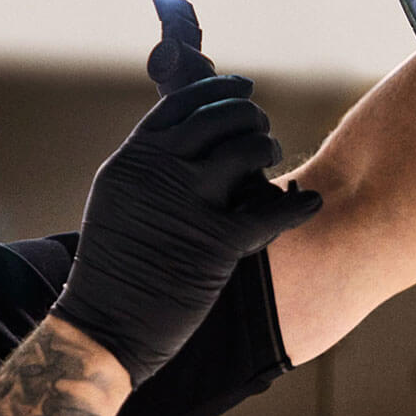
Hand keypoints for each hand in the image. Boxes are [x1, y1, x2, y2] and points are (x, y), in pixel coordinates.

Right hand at [50, 74, 322, 386]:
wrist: (104, 326)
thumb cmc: (114, 269)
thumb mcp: (116, 200)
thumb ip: (147, 166)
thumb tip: (187, 141)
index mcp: (134, 159)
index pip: (183, 103)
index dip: (219, 91)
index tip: (243, 89)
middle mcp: (160, 172)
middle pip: (222, 118)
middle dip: (251, 118)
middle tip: (261, 131)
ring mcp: (189, 204)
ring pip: (249, 151)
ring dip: (268, 151)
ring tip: (272, 162)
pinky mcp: (216, 243)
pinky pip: (271, 211)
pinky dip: (297, 204)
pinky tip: (310, 202)